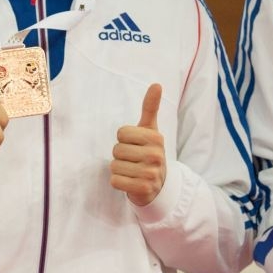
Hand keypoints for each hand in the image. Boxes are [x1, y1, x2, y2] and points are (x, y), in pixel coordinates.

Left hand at [110, 84, 166, 206]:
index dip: (123, 139)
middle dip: (120, 156)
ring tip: (132, 171)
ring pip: (114, 166)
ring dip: (119, 169)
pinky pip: (115, 181)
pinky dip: (118, 182)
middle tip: (133, 160)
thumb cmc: (149, 152)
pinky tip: (130, 182)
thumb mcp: (150, 130)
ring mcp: (151, 173)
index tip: (135, 145)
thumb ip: (150, 107)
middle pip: (117, 150)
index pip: (121, 133)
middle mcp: (156, 155)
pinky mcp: (143, 189)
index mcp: (156, 138)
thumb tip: (156, 84)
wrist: (158, 184)